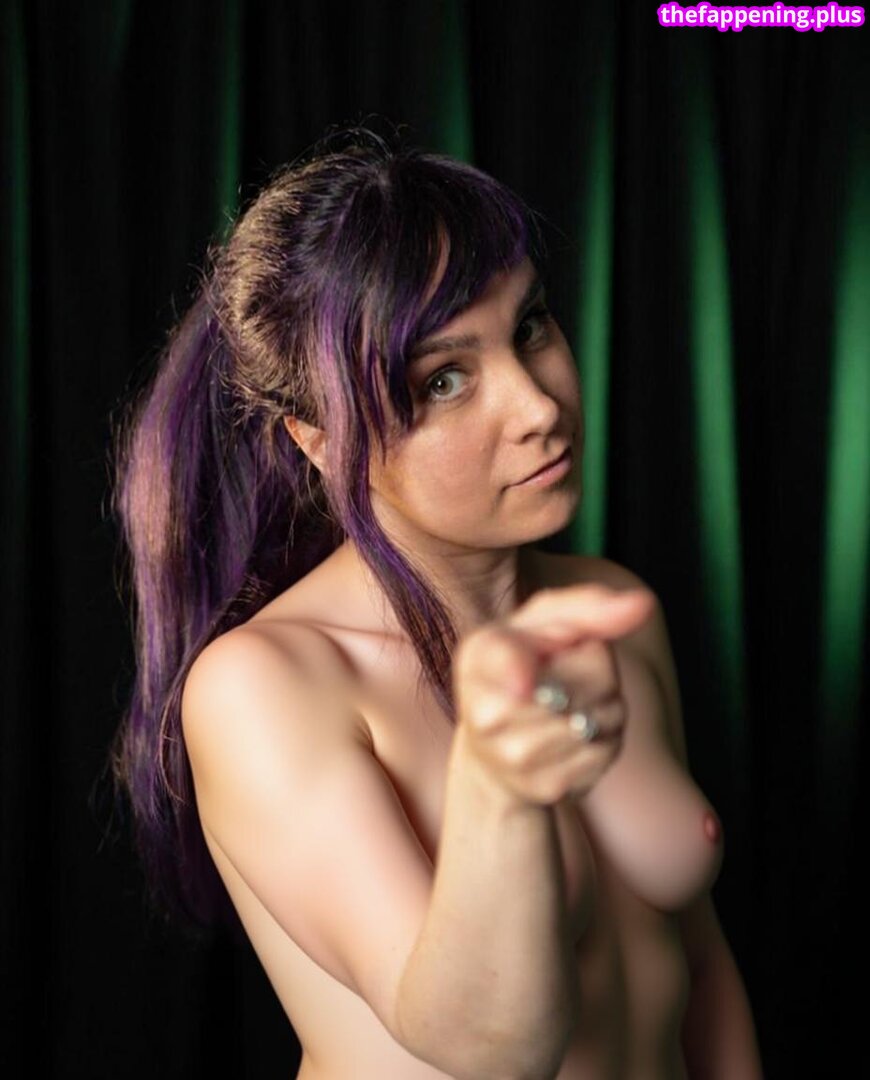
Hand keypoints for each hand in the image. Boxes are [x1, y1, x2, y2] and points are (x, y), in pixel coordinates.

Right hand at [451, 584, 655, 806]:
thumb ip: (590, 607)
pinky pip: (603, 754)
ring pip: (599, 721)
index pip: (505, 660)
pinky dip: (603, 740)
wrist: (496, 744)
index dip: (516, 672)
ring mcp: (515, 757)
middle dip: (596, 674)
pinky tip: (576, 735)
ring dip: (603, 709)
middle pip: (587, 684)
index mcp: (480, 657)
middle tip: (567, 675)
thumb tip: (643, 603)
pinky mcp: (545, 787)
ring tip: (573, 704)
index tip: (522, 686)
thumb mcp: (546, 622)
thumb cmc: (527, 664)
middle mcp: (486, 712)